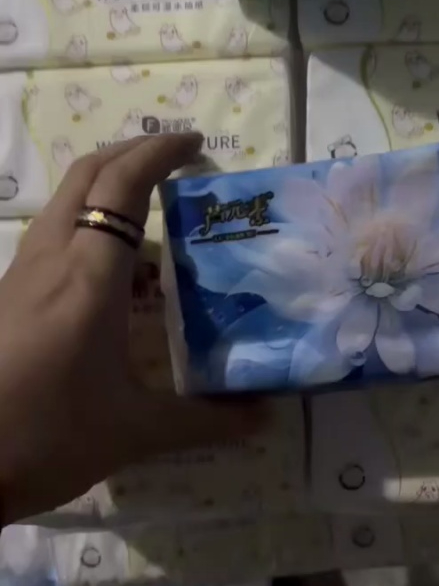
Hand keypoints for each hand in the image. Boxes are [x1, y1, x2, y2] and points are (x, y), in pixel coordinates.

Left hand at [0, 133, 263, 523]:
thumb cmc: (48, 438)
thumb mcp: (133, 432)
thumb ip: (203, 420)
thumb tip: (265, 417)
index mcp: (89, 276)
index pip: (123, 184)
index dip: (161, 153)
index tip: (198, 147)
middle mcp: (52, 258)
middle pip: (88, 172)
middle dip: (134, 152)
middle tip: (178, 160)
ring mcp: (22, 272)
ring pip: (64, 199)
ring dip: (107, 182)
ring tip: (151, 204)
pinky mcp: (7, 293)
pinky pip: (53, 231)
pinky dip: (86, 217)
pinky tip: (111, 263)